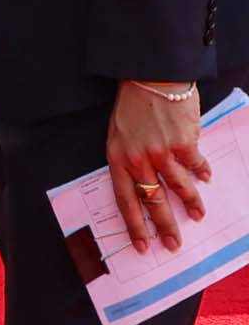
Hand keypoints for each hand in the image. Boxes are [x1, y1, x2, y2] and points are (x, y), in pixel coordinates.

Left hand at [109, 79, 212, 251]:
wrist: (149, 78)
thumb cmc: (132, 107)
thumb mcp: (118, 135)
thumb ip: (130, 160)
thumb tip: (146, 186)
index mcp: (117, 158)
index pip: (124, 200)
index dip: (134, 226)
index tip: (142, 246)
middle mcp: (138, 159)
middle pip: (153, 200)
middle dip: (165, 226)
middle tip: (174, 244)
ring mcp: (162, 152)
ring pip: (179, 188)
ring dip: (190, 204)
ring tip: (198, 215)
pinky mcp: (184, 143)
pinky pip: (195, 165)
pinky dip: (202, 172)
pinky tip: (206, 177)